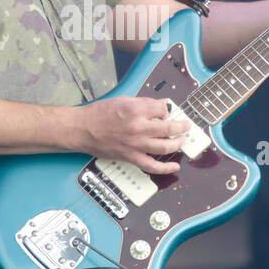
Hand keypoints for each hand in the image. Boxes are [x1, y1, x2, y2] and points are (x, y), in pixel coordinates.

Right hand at [71, 96, 189, 174]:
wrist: (82, 129)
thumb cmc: (99, 114)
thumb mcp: (123, 100)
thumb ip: (143, 103)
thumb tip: (161, 105)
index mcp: (136, 109)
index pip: (162, 108)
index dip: (167, 109)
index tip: (166, 110)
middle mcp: (138, 127)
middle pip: (169, 127)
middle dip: (181, 126)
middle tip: (186, 125)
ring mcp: (136, 144)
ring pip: (166, 146)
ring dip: (178, 143)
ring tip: (182, 140)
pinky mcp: (131, 157)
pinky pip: (152, 165)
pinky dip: (166, 168)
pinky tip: (175, 166)